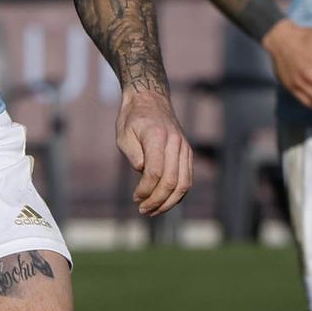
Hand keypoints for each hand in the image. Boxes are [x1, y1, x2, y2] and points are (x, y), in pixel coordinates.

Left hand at [117, 87, 192, 216]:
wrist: (150, 99)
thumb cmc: (132, 119)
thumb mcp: (123, 135)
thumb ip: (133, 154)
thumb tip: (143, 173)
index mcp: (157, 137)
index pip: (155, 172)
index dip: (145, 190)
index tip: (135, 198)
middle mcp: (175, 143)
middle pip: (172, 181)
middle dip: (157, 201)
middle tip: (143, 210)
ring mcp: (184, 148)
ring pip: (184, 183)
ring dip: (169, 202)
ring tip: (153, 211)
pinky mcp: (187, 153)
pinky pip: (187, 178)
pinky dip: (178, 194)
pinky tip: (165, 202)